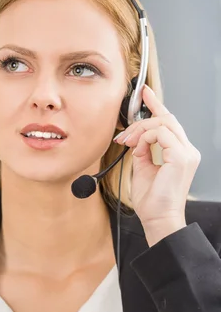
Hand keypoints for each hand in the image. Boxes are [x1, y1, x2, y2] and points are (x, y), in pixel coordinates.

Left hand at [114, 85, 200, 230]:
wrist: (157, 218)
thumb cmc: (152, 201)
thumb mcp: (143, 168)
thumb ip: (142, 151)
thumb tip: (136, 140)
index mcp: (180, 153)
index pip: (169, 122)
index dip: (157, 105)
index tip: (145, 93)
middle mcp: (187, 150)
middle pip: (167, 119)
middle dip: (142, 119)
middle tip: (124, 133)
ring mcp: (186, 153)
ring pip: (163, 123)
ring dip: (140, 130)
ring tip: (127, 143)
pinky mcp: (181, 156)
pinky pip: (160, 133)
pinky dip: (144, 138)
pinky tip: (136, 149)